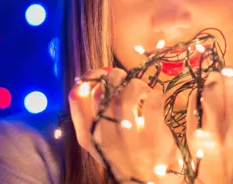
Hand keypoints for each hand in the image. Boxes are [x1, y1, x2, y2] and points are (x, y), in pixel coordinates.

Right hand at [69, 68, 180, 182]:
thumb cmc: (123, 157)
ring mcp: (129, 140)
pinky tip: (155, 100)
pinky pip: (153, 101)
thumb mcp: (100, 140)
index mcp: (87, 137)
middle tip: (124, 79)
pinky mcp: (154, 139)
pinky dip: (155, 94)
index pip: (76, 97)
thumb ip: (91, 113)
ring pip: (129, 92)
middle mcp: (104, 138)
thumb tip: (89, 79)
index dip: (89, 78)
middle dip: (116, 76)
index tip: (101, 74)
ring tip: (142, 90)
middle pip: (105, 89)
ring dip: (138, 84)